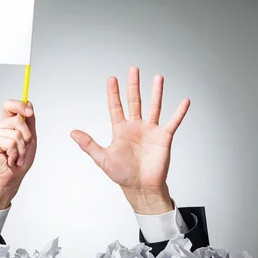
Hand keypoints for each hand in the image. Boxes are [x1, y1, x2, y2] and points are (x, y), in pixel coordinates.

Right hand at [0, 99, 36, 209]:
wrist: (11, 178)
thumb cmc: (20, 160)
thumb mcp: (30, 139)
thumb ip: (29, 122)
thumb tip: (28, 103)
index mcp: (6, 123)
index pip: (9, 105)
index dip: (19, 105)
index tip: (29, 113)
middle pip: (18, 119)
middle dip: (27, 137)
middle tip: (22, 149)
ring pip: (16, 133)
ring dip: (21, 149)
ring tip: (16, 157)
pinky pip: (11, 142)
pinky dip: (15, 154)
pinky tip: (9, 160)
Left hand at [71, 66, 189, 213]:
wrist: (141, 188)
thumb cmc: (122, 175)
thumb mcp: (102, 158)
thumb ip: (88, 144)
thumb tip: (72, 132)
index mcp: (121, 130)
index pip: (116, 106)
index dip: (113, 93)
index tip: (111, 78)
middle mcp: (136, 127)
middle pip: (135, 101)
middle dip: (133, 85)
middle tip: (133, 70)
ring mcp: (151, 131)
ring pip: (154, 106)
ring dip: (156, 92)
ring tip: (158, 77)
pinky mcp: (164, 137)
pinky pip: (173, 122)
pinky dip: (179, 112)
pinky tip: (185, 101)